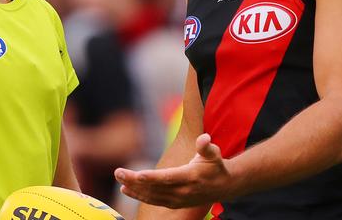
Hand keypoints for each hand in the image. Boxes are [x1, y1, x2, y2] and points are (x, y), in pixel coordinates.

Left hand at [114, 134, 231, 208]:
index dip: (153, 177)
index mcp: (190, 177)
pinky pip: (153, 200)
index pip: (169, 178)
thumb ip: (206, 147)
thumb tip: (204, 138)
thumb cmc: (216, 166)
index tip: (138, 174)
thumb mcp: (214, 154)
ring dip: (133, 188)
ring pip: (151, 196)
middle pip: (155, 187)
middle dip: (135, 181)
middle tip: (118, 172)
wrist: (224, 187)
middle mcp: (182, 191)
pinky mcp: (173, 203)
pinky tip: (125, 189)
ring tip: (119, 178)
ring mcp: (177, 199)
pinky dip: (139, 196)